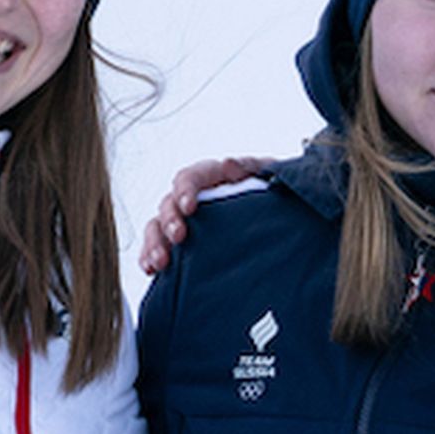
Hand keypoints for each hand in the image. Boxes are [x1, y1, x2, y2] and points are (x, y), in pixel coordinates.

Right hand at [139, 155, 271, 272]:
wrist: (284, 222)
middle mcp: (193, 198)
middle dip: (170, 220)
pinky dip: (150, 257)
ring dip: (155, 243)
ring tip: (160, 263)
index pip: (190, 178)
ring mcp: (184, 221)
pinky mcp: (182, 245)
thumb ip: (251, 168)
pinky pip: (158, 248)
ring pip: (157, 227)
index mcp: (212, 177)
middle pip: (169, 203)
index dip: (185, 190)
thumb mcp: (269, 176)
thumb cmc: (277, 194)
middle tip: (178, 237)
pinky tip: (151, 270)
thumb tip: (228, 163)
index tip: (190, 208)